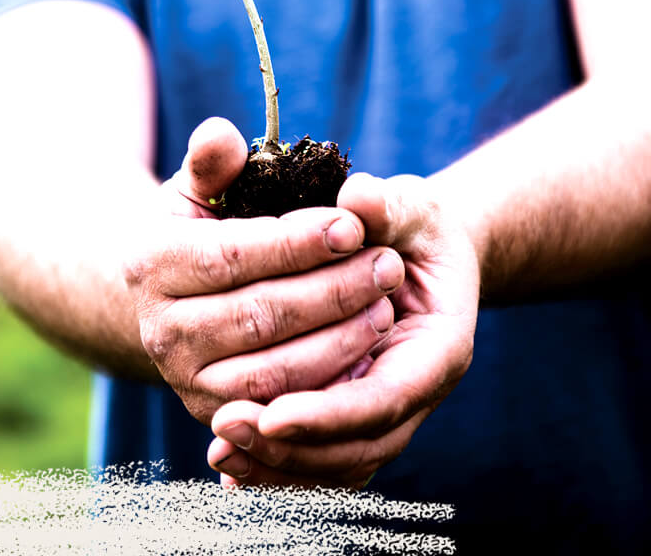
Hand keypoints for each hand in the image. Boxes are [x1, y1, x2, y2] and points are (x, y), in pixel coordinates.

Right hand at [124, 119, 405, 428]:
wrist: (173, 296)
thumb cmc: (201, 227)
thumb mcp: (199, 187)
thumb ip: (213, 161)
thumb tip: (220, 134)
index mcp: (151, 263)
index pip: (233, 254)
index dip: (296, 243)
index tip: (353, 226)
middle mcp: (160, 330)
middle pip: (258, 316)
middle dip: (332, 291)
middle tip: (389, 266)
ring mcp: (186, 381)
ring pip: (273, 371)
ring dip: (339, 341)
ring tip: (386, 307)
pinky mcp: (215, 414)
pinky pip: (281, 408)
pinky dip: (328, 385)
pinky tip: (369, 352)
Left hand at [208, 173, 478, 487]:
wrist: (427, 246)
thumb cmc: (415, 221)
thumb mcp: (409, 204)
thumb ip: (385, 204)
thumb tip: (356, 196)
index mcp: (440, 344)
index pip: (384, 399)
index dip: (327, 412)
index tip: (273, 415)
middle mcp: (419, 388)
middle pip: (358, 445)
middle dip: (292, 446)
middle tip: (225, 425)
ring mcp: (391, 408)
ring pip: (338, 462)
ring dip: (278, 462)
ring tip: (221, 449)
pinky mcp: (358, 410)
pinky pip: (322, 457)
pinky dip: (278, 464)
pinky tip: (230, 463)